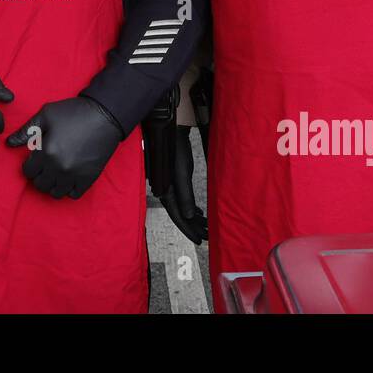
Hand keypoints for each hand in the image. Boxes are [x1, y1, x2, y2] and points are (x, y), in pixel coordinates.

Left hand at [6, 96, 123, 198]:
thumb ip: (26, 131)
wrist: (105, 115)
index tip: (36, 158)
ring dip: (53, 184)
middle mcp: (58, 167)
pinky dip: (68, 189)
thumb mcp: (46, 115)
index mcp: (46, 151)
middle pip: (40, 184)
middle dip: (40, 175)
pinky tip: (69, 177)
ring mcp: (74, 175)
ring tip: (56, 172)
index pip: (28, 172)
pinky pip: (73, 195)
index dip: (30, 164)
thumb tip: (9, 143)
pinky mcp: (88, 178)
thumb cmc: (73, 112)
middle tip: (46, 164)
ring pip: (55, 193)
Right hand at [158, 126, 206, 243]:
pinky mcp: (175, 181)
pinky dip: (192, 208)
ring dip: (194, 218)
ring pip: (182, 208)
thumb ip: (184, 194)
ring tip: (207, 227)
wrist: (173, 131)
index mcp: (166, 191)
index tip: (200, 240)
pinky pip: (183, 200)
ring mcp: (170, 186)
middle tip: (207, 237)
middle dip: (193, 226)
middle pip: (180, 214)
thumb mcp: (182, 173)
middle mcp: (166, 191)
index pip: (177, 216)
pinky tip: (200, 213)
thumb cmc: (177, 150)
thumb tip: (188, 215)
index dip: (188, 229)